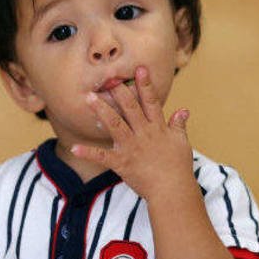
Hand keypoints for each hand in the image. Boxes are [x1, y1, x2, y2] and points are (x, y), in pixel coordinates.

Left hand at [71, 66, 193, 199]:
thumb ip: (179, 125)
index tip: (139, 69)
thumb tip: (183, 110)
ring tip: (89, 98)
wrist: (173, 190)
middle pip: (130, 108)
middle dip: (119, 92)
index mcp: (158, 128)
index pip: (151, 102)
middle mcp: (144, 134)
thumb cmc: (179, 167)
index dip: (145, 84)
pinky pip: (102, 157)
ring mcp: (131, 147)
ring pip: (115, 124)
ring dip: (101, 111)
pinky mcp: (122, 163)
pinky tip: (74, 147)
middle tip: (108, 78)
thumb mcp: (182, 142)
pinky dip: (88, 152)